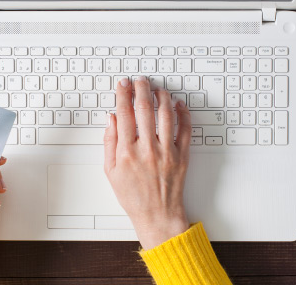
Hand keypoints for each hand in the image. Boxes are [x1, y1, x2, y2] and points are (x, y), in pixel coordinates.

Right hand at [103, 76, 191, 249]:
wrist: (157, 215)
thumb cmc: (133, 196)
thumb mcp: (111, 171)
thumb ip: (109, 142)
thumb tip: (112, 119)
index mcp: (127, 152)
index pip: (124, 114)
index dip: (123, 94)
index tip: (123, 84)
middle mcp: (147, 149)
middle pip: (144, 109)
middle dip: (141, 89)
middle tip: (140, 81)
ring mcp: (167, 151)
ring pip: (166, 115)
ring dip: (162, 97)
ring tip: (158, 89)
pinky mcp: (182, 156)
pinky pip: (185, 129)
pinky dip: (183, 114)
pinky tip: (178, 104)